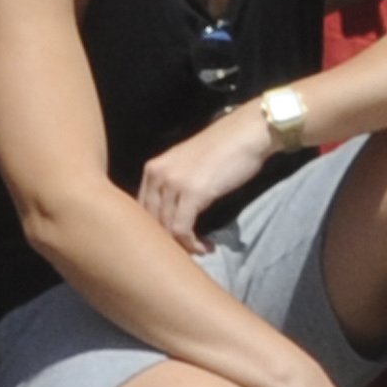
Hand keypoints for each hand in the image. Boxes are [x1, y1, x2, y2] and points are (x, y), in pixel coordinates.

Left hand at [137, 106, 273, 254]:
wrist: (246, 134)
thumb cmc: (223, 150)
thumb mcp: (187, 166)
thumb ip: (173, 185)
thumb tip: (171, 216)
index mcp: (152, 169)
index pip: (139, 208)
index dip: (154, 230)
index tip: (173, 242)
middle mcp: (156, 174)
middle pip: (148, 220)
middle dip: (166, 241)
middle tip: (186, 252)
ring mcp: (172, 183)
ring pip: (163, 228)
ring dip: (181, 246)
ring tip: (199, 250)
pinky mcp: (192, 192)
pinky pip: (181, 229)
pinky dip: (191, 244)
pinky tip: (206, 247)